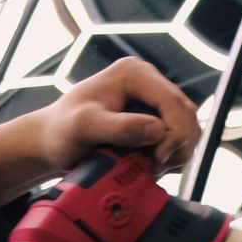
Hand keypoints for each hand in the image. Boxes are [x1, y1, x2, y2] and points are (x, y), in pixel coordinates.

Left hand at [0, 56, 201, 201]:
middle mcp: (148, 81)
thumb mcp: (85, 127)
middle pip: (186, 115)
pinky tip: (152, 165)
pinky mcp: (153, 117)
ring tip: (152, 168)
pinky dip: (172, 156)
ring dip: (177, 152)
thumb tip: (157, 130)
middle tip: (155, 167)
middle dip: (178, 145)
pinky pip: (178, 138)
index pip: (173, 102)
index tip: (158, 159)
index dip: (175, 133)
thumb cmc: (62, 131)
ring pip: (188, 127)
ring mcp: (152, 100)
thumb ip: (119, 128)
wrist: (53, 141)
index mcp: (134, 73)